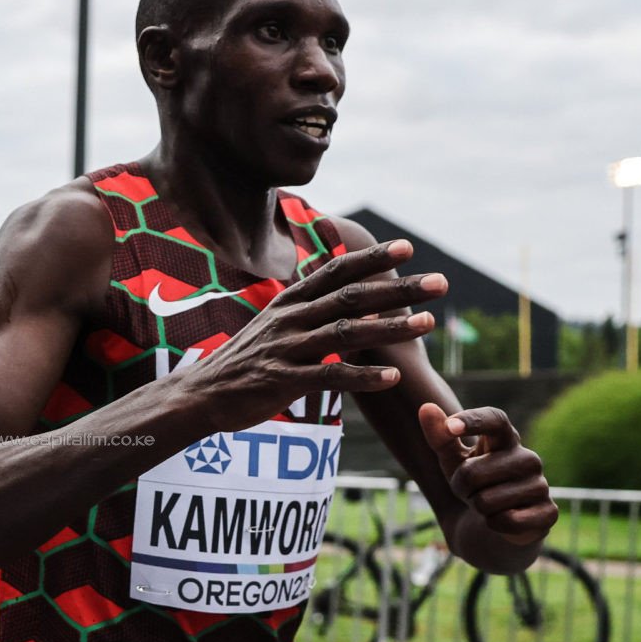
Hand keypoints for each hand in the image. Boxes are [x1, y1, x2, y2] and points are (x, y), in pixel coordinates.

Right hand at [183, 239, 443, 431]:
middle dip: (399, 288)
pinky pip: (330, 376)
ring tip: (427, 323)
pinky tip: (392, 376)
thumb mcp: (272, 323)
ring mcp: (286, 349)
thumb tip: (348, 292)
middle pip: (352, 297)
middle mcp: (290, 319)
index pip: (336, 271)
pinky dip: (363, 376)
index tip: (408, 246)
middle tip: (440, 283)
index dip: (372, 257)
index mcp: (290, 302)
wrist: (200, 394)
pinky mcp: (282, 381)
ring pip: (346, 332)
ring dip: (391, 327)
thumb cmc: (244, 361)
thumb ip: (308, 307)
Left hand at [418, 405, 555, 545]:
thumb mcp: (454, 460)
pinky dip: (494, 524)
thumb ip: (440, 436)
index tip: (451, 426)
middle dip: (461, 488)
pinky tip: (502, 520)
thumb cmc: (476, 483)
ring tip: (488, 505)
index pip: (495, 420)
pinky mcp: (548, 512)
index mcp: (506, 439)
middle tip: (472, 491)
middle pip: (472, 473)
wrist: (500, 522)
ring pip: (485, 501)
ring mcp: (541, 485)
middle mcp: (528, 458)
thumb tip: (426, 408)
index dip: (473, 421)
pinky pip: (507, 521)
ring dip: (477, 508)